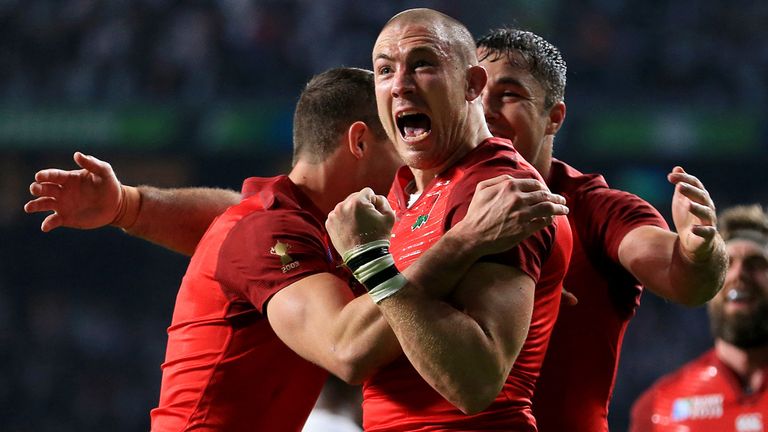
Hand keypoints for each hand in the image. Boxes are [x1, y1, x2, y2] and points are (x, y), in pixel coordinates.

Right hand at [24, 152, 122, 231]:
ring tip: (28, 207)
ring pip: (43, 204)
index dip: (45, 175)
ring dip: (35, 205)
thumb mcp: (104, 172)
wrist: (116, 205)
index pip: (53, 176)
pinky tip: (45, 227)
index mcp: (68, 178)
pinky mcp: (65, 218)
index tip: (39, 176)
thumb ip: (91, 163)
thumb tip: (77, 155)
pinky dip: (47, 224)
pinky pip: (53, 221)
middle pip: (44, 189)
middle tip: (35, 189)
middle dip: (37, 188)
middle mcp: (61, 191)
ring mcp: (62, 205)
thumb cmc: (109, 185)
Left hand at [326, 187, 394, 254]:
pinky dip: (344, 220)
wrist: (364, 258)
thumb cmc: (377, 237)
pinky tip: (351, 230)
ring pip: (346, 206)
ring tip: (358, 227)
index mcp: (357, 202)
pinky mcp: (329, 224)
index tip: (374, 215)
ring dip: (352, 213)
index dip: (374, 202)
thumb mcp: (389, 217)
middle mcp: (343, 205)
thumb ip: (383, 201)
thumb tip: (375, 198)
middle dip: (362, 207)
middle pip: (355, 198)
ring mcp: (334, 215)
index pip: (368, 192)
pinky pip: (339, 216)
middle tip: (367, 222)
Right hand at [453, 175, 568, 255]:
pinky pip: (543, 222)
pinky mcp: (524, 229)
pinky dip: (550, 220)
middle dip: (556, 197)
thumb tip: (514, 178)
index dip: (543, 187)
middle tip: (562, 200)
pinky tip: (551, 220)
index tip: (547, 191)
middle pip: (545, 195)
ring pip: (548, 208)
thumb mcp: (482, 189)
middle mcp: (518, 198)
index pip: (535, 184)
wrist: (473, 235)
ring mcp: (522, 214)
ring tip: (564, 209)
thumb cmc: (476, 212)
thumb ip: (499, 179)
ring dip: (559, 208)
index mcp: (509, 186)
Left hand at [667, 166, 718, 261]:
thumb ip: (681, 185)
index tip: (670, 177)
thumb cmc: (688, 218)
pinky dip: (700, 230)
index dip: (684, 179)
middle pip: (701, 196)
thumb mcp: (681, 200)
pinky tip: (692, 228)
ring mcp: (709, 221)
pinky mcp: (708, 235)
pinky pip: (707, 232)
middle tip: (678, 187)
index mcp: (700, 197)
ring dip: (697, 208)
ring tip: (687, 204)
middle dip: (690, 191)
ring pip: (706, 213)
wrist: (695, 242)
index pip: (695, 184)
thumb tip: (677, 168)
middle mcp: (707, 207)